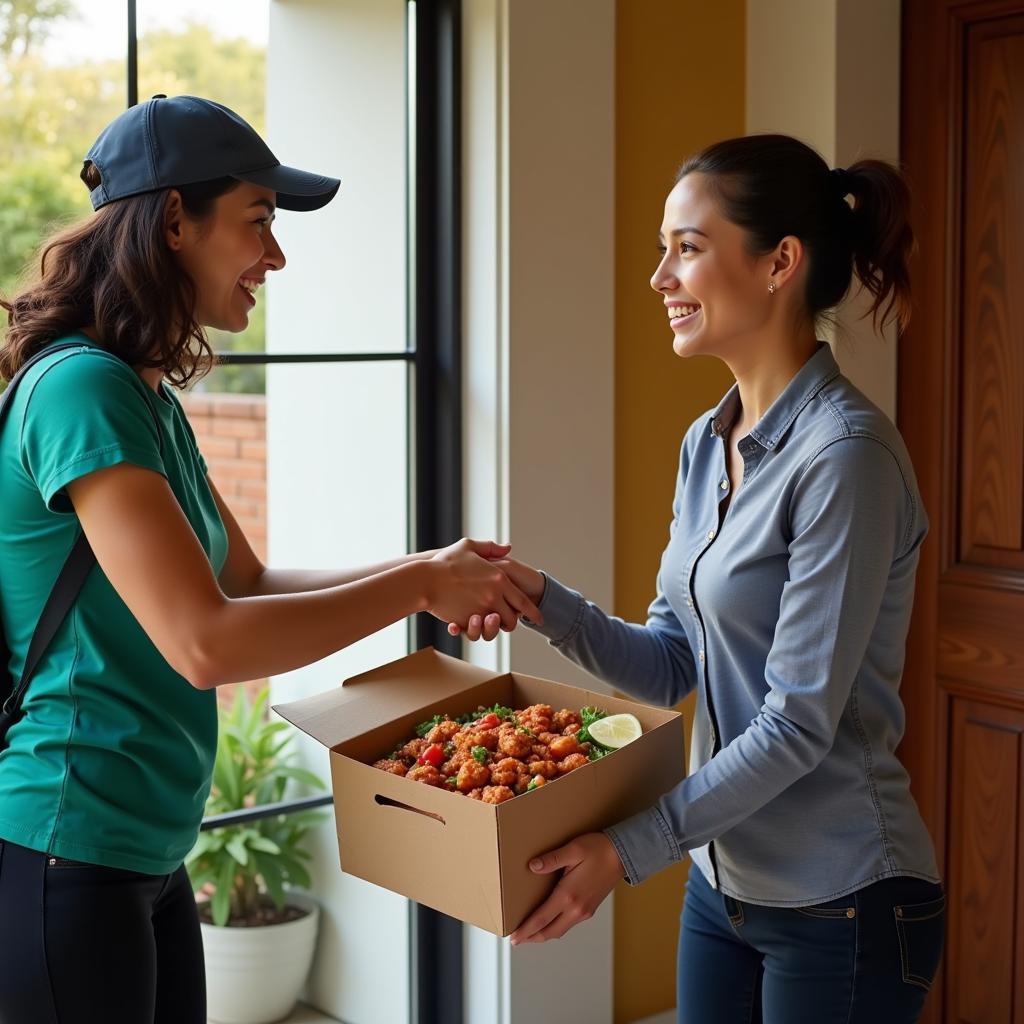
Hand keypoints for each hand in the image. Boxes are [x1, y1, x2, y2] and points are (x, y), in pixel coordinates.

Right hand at [426, 539, 542, 632]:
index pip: (522, 600)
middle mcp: (494, 596)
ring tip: (493, 622)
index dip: (532, 611)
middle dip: (513, 622)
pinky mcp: (467, 620)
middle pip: (513, 618)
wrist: (425, 579)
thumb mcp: (469, 546)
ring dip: (497, 627)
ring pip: (498, 627)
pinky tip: (475, 622)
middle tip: (511, 620)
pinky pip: (478, 630)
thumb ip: (490, 548)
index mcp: (499, 578)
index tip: (539, 618)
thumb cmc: (446, 562)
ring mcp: (480, 609)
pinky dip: (478, 628)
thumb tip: (509, 548)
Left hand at [509, 832, 623, 944]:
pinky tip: (550, 921)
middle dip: (532, 937)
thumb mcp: (573, 849)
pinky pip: (569, 924)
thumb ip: (552, 859)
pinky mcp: (590, 909)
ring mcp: (585, 911)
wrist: (623, 854)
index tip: (513, 937)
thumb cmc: (598, 849)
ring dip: (544, 934)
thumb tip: (532, 866)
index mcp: (569, 895)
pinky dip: (555, 927)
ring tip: (530, 933)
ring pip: (560, 930)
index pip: (541, 919)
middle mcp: (577, 909)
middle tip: (517, 939)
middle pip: (550, 932)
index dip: (526, 930)